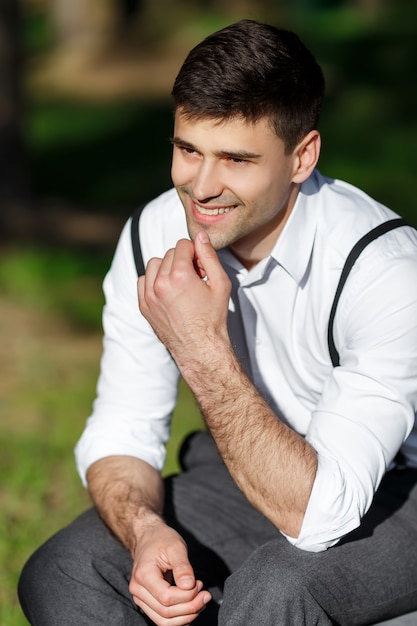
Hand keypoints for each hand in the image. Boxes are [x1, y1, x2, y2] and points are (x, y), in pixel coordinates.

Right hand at [129, 519, 210, 624]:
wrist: (148, 538)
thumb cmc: (162, 539)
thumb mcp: (175, 546)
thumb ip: (182, 566)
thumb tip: (189, 586)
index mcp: (144, 575)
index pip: (167, 598)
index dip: (187, 596)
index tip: (199, 583)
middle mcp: (138, 590)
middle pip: (165, 613)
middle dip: (190, 608)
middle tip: (205, 594)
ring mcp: (140, 598)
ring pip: (163, 621)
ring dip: (186, 617)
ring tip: (200, 601)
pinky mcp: (147, 603)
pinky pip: (162, 620)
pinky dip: (179, 619)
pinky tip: (191, 606)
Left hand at [137, 231, 230, 363]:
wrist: (200, 348)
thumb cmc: (213, 317)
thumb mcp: (220, 283)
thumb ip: (209, 256)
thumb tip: (200, 236)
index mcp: (179, 276)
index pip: (182, 245)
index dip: (195, 253)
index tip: (201, 268)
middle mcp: (160, 283)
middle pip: (169, 253)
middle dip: (182, 261)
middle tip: (194, 278)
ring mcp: (149, 295)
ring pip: (154, 264)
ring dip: (166, 268)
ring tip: (180, 283)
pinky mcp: (144, 305)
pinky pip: (143, 280)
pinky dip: (154, 280)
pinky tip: (168, 291)